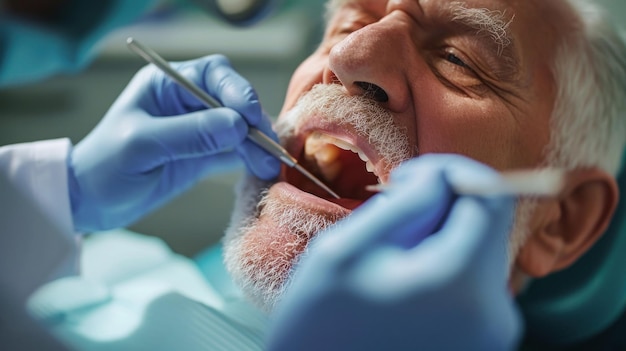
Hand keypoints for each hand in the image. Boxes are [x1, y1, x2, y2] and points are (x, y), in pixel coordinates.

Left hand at [69, 55, 279, 231]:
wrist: (91, 202)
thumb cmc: (105, 166)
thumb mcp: (143, 144)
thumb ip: (190, 133)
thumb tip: (238, 127)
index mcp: (167, 84)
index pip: (213, 75)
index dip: (238, 92)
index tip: (251, 118)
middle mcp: (187, 102)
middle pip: (234, 101)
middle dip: (254, 123)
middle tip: (269, 148)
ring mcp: (198, 129)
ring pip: (240, 129)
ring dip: (258, 145)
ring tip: (270, 167)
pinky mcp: (204, 156)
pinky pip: (236, 152)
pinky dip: (251, 160)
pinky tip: (262, 171)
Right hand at [267, 154, 521, 350]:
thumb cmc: (321, 322)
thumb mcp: (344, 248)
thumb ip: (403, 203)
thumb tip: (443, 177)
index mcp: (461, 282)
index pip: (491, 196)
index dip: (452, 171)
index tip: (408, 178)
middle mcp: (494, 312)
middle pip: (487, 226)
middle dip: (443, 204)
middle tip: (391, 211)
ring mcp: (493, 334)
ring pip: (478, 251)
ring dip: (440, 235)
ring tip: (390, 252)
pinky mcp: (484, 344)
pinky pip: (473, 283)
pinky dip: (444, 265)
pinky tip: (403, 278)